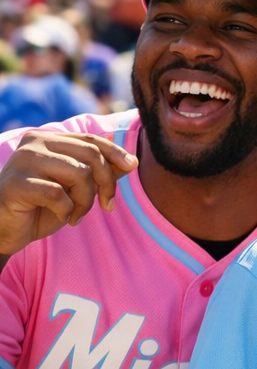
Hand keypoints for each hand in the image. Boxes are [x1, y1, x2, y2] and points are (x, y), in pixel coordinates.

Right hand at [0, 131, 136, 254]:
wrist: (5, 229)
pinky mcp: (17, 182)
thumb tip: (131, 162)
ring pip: (79, 174)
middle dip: (107, 183)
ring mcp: (24, 160)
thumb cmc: (41, 207)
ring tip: (77, 214)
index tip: (133, 166)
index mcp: (48, 139)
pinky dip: (67, 210)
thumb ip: (98, 173)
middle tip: (107, 205)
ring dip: (86, 200)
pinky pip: (58, 194)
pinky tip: (62, 216)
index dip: (116, 153)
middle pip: (91, 156)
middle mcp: (34, 143)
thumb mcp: (76, 188)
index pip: (91, 140)